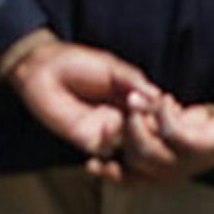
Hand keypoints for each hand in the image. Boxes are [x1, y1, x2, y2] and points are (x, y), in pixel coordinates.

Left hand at [2, 36, 158, 162]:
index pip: (154, 112)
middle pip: (146, 132)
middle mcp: (122, 117)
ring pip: (129, 145)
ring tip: (131, 120)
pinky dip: (111, 142)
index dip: (163, 112)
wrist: (43, 70)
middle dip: (152, 128)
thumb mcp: (112, 68)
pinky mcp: (88, 141)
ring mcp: (106, 131)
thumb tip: (158, 94)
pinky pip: (106, 150)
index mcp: (131, 98)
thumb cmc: (77, 63)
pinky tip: (109, 126)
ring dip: (134, 137)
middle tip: (151, 118)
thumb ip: (134, 81)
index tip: (170, 107)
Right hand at [113, 92, 213, 182]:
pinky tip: (167, 100)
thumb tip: (125, 115)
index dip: (108, 175)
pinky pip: (169, 132)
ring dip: (139, 121)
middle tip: (128, 104)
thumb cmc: (201, 127)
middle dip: (124, 131)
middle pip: (132, 160)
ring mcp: (183, 163)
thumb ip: (146, 126)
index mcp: (160, 172)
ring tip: (140, 99)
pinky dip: (162, 112)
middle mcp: (169, 173)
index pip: (128, 181)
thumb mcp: (167, 127)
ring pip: (146, 150)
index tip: (92, 163)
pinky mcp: (196, 148)